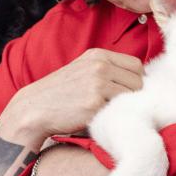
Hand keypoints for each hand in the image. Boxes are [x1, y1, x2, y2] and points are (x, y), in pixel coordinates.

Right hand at [0, 48, 143, 145]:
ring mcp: (98, 84)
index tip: (125, 93)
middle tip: (116, 107)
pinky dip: (113, 118)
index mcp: (98, 55)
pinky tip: (99, 120)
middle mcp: (100, 66)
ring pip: (132, 98)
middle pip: (138, 82)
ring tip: (106, 113)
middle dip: (132, 96)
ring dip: (124, 108)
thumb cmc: (60, 95)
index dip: (135, 81)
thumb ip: (107, 70)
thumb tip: (141, 81)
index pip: (136, 65)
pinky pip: (119, 112)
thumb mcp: (83, 70)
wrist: (34, 109)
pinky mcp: (95, 104)